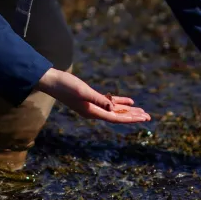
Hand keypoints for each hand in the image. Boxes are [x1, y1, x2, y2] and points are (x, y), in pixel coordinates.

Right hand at [35, 68, 151, 122]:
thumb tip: (113, 108)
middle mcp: (94, 111)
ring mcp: (92, 105)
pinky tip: (129, 101)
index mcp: (93, 112)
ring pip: (115, 110)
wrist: (51, 81)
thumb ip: (98, 99)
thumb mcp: (83, 91)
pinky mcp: (90, 98)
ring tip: (142, 112)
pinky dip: (119, 102)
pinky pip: (109, 102)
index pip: (116, 117)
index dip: (131, 118)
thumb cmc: (65, 86)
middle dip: (133, 116)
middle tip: (149, 117)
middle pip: (118, 116)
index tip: (144, 118)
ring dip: (128, 111)